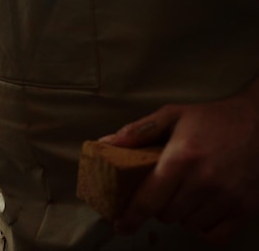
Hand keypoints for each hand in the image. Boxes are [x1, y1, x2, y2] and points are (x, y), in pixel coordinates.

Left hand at [99, 88, 258, 245]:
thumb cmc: (212, 119)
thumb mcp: (172, 115)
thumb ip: (138, 131)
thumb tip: (106, 144)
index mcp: (182, 158)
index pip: (149, 199)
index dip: (131, 216)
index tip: (121, 225)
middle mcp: (205, 180)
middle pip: (166, 215)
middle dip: (158, 207)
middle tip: (163, 191)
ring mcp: (228, 196)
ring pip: (189, 225)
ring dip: (181, 216)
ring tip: (185, 195)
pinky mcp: (247, 208)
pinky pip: (215, 235)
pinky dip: (204, 229)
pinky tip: (201, 212)